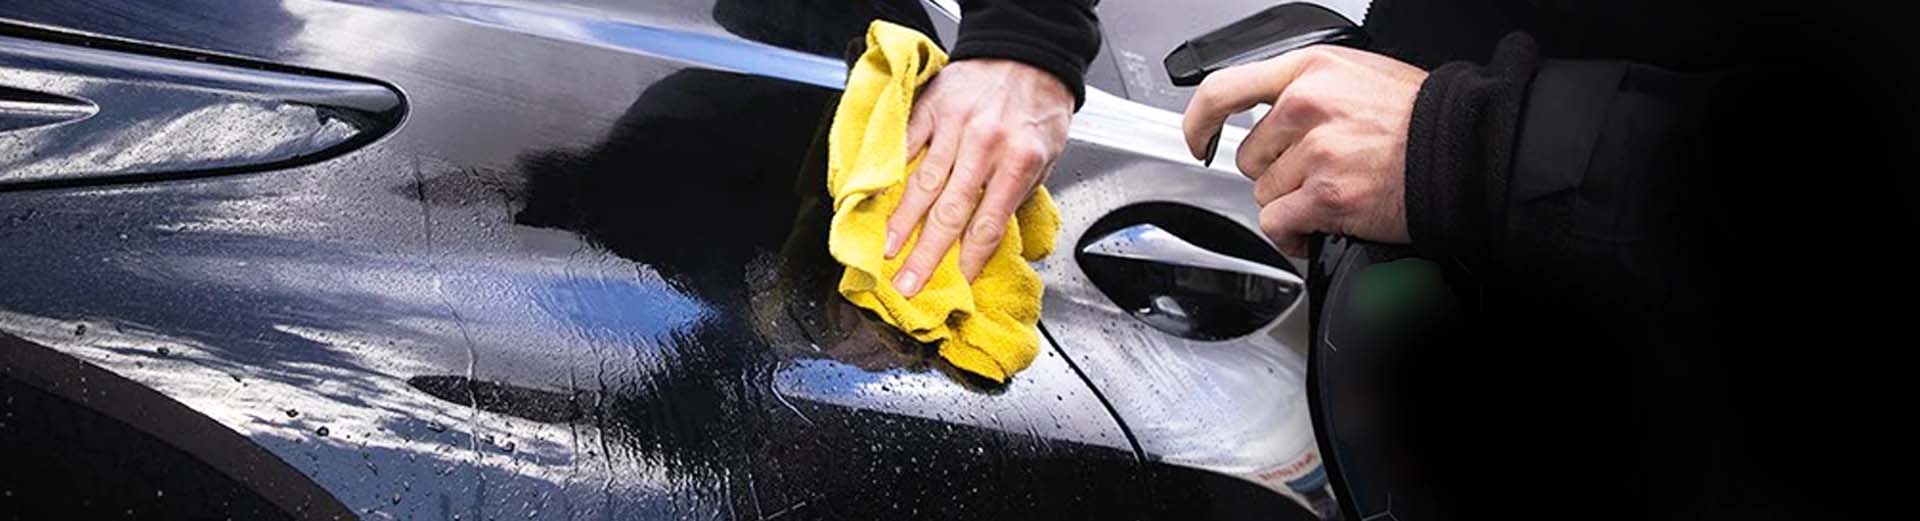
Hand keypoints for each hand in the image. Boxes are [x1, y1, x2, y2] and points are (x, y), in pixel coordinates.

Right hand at [886, 58, 1074, 296]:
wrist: (1028, 54)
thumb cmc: (1040, 107)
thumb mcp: (1048, 156)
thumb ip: (1019, 194)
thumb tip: (989, 235)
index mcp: (1020, 162)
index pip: (988, 225)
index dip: (969, 259)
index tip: (955, 284)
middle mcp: (985, 146)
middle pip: (949, 213)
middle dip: (926, 255)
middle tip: (908, 283)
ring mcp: (955, 126)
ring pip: (923, 183)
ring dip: (902, 222)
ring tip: (887, 250)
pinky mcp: (932, 107)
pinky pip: (907, 145)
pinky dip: (891, 174)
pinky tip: (878, 198)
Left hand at [1182, 46, 1427, 256]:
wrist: (1463, 151)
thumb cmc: (1419, 119)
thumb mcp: (1358, 76)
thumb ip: (1308, 90)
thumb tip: (1271, 116)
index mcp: (1310, 69)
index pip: (1225, 89)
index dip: (1200, 121)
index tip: (1198, 140)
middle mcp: (1306, 104)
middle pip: (1250, 155)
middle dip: (1277, 172)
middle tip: (1319, 171)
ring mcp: (1314, 150)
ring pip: (1265, 192)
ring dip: (1292, 202)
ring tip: (1333, 192)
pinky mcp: (1324, 194)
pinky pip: (1278, 223)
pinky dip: (1292, 235)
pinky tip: (1314, 229)